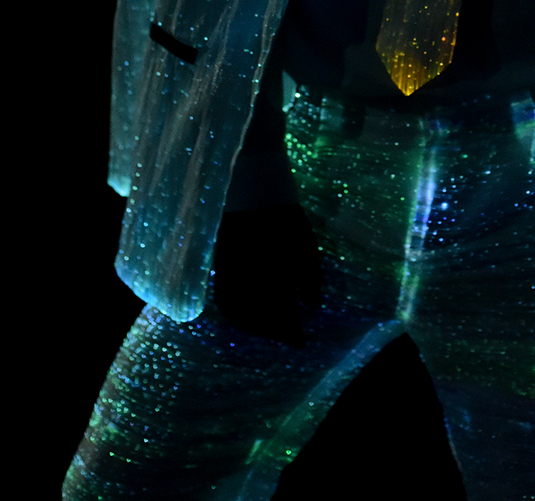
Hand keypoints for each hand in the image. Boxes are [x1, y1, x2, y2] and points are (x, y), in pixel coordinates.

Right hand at [211, 203, 321, 346]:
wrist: (254, 192)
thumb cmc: (285, 220)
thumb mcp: (306, 247)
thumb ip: (311, 279)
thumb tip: (313, 308)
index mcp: (274, 275)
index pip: (281, 315)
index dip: (291, 332)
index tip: (302, 341)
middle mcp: (250, 280)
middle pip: (261, 318)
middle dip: (276, 331)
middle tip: (291, 337)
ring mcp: (232, 275)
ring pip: (239, 314)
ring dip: (256, 327)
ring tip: (271, 330)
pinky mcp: (221, 269)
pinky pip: (226, 301)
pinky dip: (237, 315)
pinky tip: (248, 318)